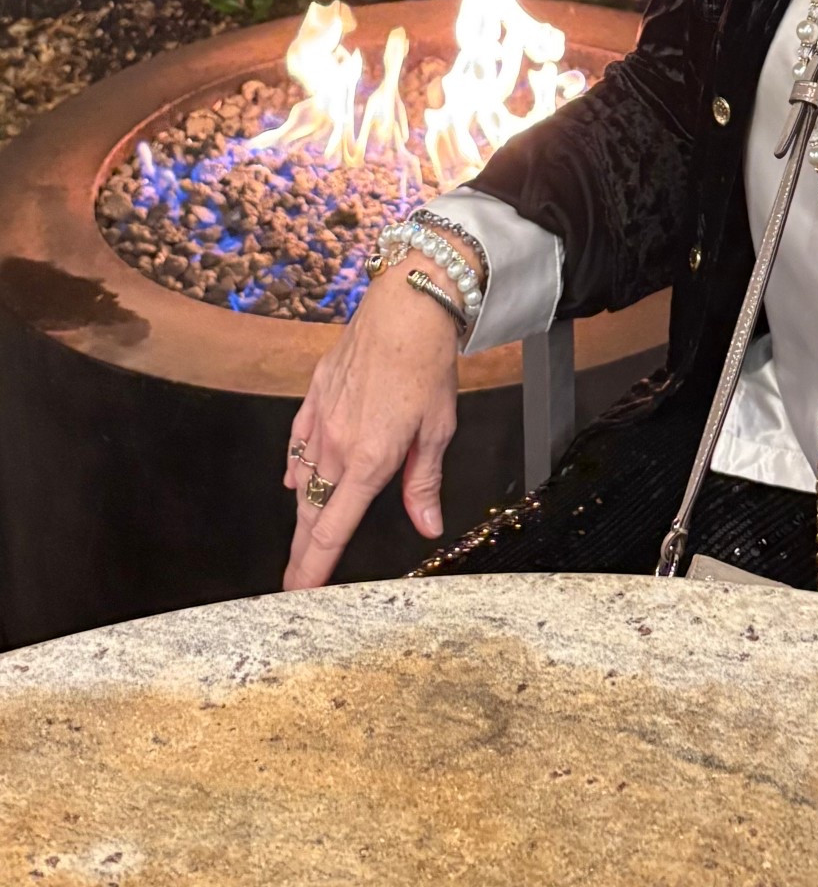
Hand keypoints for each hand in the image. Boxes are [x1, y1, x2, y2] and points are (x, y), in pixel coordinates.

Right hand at [283, 263, 460, 589]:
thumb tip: (427, 526)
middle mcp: (336, 446)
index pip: (333, 529)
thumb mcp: (438, 429)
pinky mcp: (314, 396)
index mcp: (368, 460)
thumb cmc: (426, 365)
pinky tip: (295, 481)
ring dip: (303, 512)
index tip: (299, 594)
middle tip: (292, 581)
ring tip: (302, 539)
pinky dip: (297, 467)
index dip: (313, 567)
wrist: (404, 308)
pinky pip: (298, 444)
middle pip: (310, 513)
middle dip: (301, 552)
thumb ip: (424, 483)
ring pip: (303, 480)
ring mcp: (321, 420)